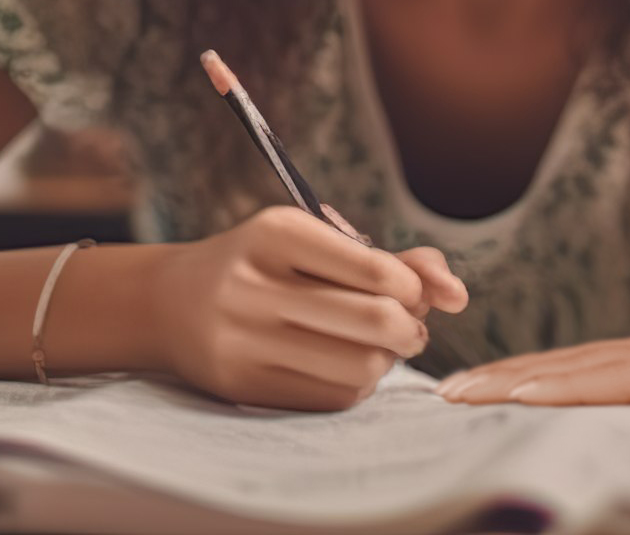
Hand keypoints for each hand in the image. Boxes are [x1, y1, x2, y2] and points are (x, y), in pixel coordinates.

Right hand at [147, 206, 466, 411]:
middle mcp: (253, 285)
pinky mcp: (241, 385)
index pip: (378, 269)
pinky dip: (355, 385)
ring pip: (361, 367)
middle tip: (409, 327)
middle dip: (411, 328)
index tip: (411, 291)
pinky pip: (332, 398)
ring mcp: (243, 339)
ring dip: (386, 361)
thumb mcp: (314, 242)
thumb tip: (457, 293)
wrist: (172, 303)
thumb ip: (392, 259)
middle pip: (377, 322)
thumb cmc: (265, 266)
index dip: (414, 288)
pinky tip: (342, 367)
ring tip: (376, 348)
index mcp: (275, 233)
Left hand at [437, 316, 629, 411]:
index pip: (584, 371)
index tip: (473, 393)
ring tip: (470, 395)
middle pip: (570, 366)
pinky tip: (536, 394)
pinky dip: (576, 387)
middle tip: (445, 396)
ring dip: (522, 382)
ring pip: (586, 370)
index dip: (526, 379)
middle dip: (505, 380)